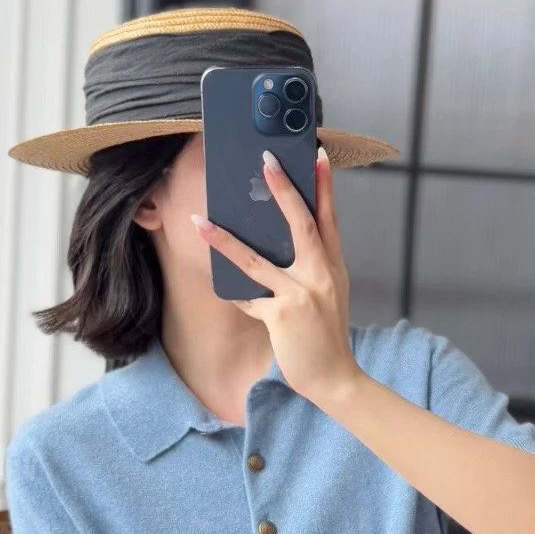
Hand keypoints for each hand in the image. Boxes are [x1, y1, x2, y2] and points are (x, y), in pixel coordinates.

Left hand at [191, 145, 361, 407]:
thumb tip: (275, 246)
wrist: (334, 377)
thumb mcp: (327, 295)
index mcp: (333, 266)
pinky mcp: (282, 314)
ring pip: (255, 259)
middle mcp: (321, 274)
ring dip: (223, 240)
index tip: (317, 156)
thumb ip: (309, 269)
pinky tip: (224, 290)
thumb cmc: (325, 335)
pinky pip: (248, 298)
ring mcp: (301, 293)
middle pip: (300, 223)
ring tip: (200, 222)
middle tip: (267, 160)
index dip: (323, 186)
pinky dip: (236, 295)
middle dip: (283, 189)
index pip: (329, 218)